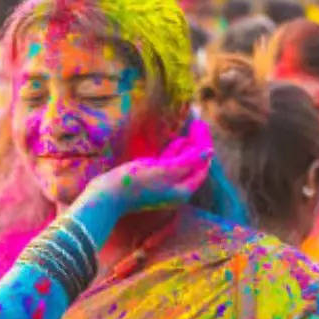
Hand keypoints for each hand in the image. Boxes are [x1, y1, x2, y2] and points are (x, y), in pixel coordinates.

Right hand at [84, 119, 213, 215]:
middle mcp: (176, 190)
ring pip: (182, 164)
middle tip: (199, 124)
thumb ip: (188, 161)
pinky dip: (175, 153)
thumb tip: (209, 152)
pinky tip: (177, 141)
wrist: (109, 195)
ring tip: (192, 129)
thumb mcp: (166, 170)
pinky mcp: (152, 180)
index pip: (201, 166)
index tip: (203, 126)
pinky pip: (169, 165)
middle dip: (197, 145)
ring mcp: (164, 186)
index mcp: (183, 190)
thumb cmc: (138, 182)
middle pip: (193, 165)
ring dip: (188, 147)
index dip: (204, 145)